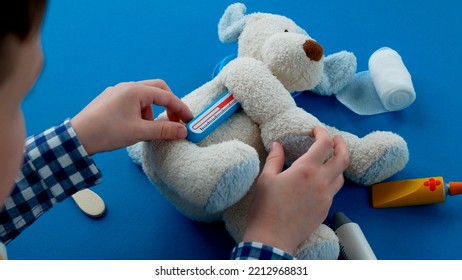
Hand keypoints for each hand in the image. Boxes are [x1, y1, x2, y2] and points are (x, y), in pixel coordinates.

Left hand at [71, 79, 192, 154]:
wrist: (78, 137)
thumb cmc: (107, 132)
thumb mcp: (139, 132)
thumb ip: (164, 130)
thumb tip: (182, 130)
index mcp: (136, 91)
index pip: (167, 96)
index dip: (180, 109)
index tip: (189, 121)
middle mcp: (127, 86)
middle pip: (157, 89)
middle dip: (169, 105)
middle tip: (174, 121)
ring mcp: (117, 91)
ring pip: (145, 97)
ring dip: (153, 111)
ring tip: (149, 129)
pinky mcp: (111, 99)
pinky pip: (133, 101)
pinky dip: (141, 111)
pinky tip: (136, 126)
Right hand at [242, 126, 348, 253]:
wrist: (272, 239)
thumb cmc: (265, 208)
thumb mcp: (265, 179)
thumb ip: (275, 158)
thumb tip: (278, 144)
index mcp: (306, 170)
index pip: (324, 144)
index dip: (322, 133)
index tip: (315, 130)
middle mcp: (321, 182)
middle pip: (343, 158)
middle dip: (341, 145)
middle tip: (335, 139)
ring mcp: (326, 198)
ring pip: (341, 176)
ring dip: (338, 164)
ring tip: (329, 160)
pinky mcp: (325, 210)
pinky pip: (333, 192)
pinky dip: (330, 181)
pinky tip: (319, 182)